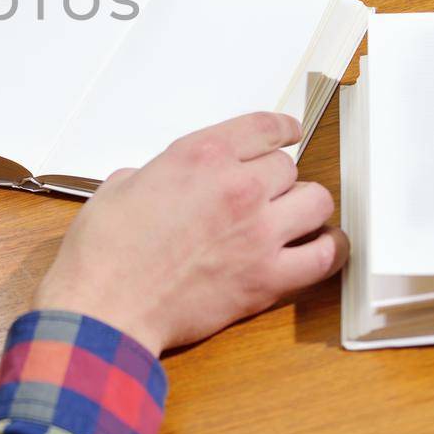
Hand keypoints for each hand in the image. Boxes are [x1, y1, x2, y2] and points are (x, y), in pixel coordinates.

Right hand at [33, 113, 347, 353]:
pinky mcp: (267, 278)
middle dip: (277, 178)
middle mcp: (237, 186)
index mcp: (199, 156)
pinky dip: (330, 249)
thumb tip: (149, 182)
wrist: (107, 306)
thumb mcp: (118, 188)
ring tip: (296, 216)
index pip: (263, 127)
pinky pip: (324, 256)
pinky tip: (324, 246)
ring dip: (306, 206)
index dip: (281, 129)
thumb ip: (148, 175)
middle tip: (266, 192)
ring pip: (316, 201)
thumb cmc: (104, 254)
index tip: (288, 133)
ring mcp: (258, 232)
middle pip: (288, 166)